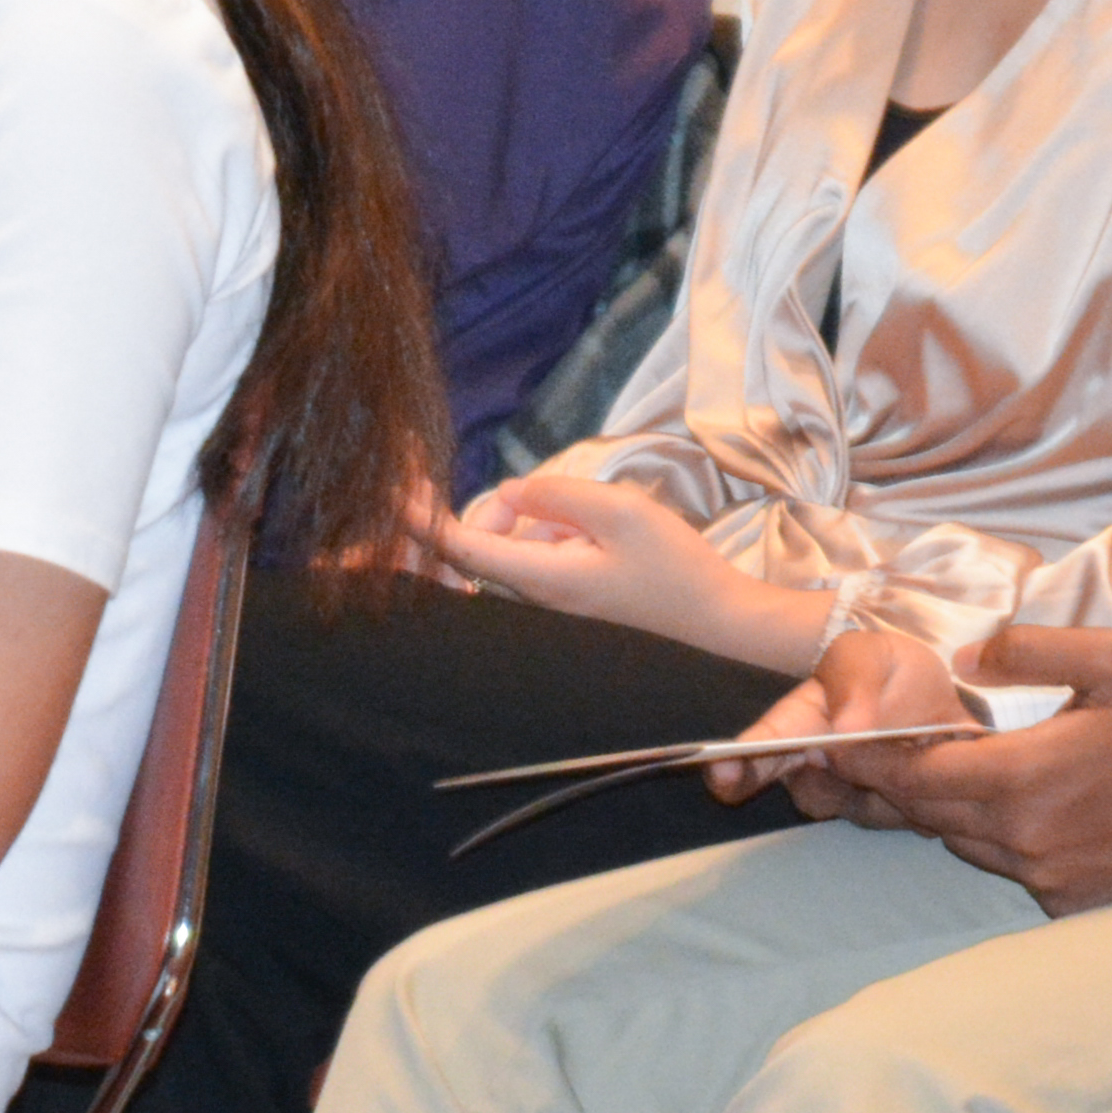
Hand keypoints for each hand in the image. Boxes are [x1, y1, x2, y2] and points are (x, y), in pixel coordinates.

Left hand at [435, 467, 822, 663]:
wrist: (720, 623)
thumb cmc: (676, 570)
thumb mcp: (621, 513)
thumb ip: (557, 495)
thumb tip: (511, 492)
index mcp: (539, 579)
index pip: (456, 547)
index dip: (418, 518)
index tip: (391, 489)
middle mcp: (533, 598)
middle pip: (480, 541)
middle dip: (503, 508)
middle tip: (556, 499)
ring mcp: (548, 604)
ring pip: (511, 546)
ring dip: (537, 521)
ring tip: (596, 524)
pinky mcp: (565, 603)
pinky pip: (537, 558)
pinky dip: (554, 536)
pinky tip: (599, 538)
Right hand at [707, 622, 979, 812]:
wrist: (952, 700)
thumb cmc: (893, 671)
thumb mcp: (870, 655)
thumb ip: (854, 683)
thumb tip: (844, 733)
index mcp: (802, 723)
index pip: (761, 745)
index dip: (734, 764)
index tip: (722, 777)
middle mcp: (820, 766)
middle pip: (799, 788)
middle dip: (813, 794)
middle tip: (827, 764)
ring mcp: (858, 794)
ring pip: (853, 808)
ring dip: (877, 782)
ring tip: (908, 744)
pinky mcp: (899, 813)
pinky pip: (901, 817)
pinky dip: (916, 795)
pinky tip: (930, 764)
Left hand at [818, 626, 1111, 914]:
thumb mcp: (1111, 659)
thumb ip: (1026, 650)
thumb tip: (960, 660)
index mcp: (1025, 777)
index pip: (915, 777)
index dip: (867, 762)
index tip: (831, 747)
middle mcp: (1026, 837)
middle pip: (929, 813)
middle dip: (899, 783)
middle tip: (872, 753)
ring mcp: (1048, 876)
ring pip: (964, 842)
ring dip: (949, 810)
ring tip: (951, 771)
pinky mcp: (1069, 900)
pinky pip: (1008, 868)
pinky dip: (996, 839)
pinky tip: (1018, 807)